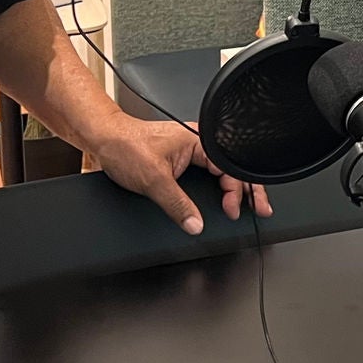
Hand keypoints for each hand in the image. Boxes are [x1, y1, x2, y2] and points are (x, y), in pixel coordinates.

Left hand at [89, 114, 269, 231]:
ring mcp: (189, 151)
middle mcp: (197, 144)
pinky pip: (205, 174)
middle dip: (245, 191)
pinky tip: (219, 199)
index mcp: (198, 141)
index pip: (229, 167)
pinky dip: (214, 189)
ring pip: (219, 173)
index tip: (235, 210)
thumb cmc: (126, 147)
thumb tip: (195, 223)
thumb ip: (177, 204)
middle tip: (258, 210)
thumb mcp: (154, 181)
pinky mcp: (180, 160)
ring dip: (230, 190)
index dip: (238, 191)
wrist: (104, 139)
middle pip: (230, 170)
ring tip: (239, 208)